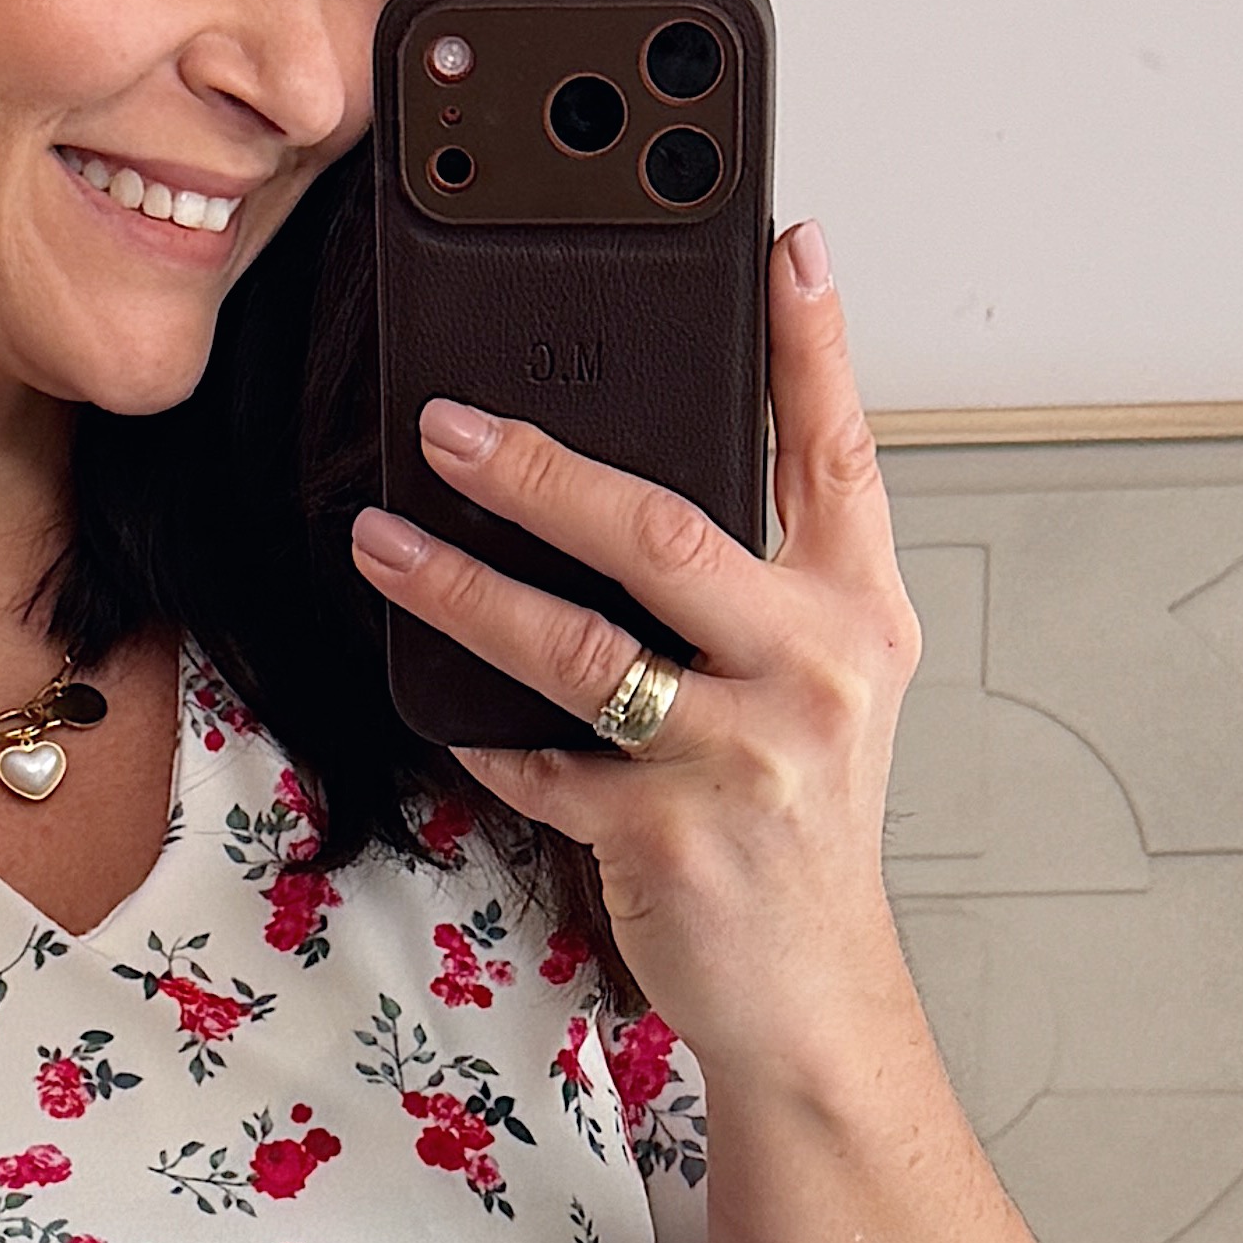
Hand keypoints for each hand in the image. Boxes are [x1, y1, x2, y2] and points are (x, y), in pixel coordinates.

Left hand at [347, 219, 921, 1073]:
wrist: (815, 999)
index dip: (811, 342)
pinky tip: (444, 707)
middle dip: (538, 469)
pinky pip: (542, 761)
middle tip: (448, 423)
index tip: (784, 244)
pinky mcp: (667, 834)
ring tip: (382, 543)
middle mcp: (814, 671)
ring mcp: (741, 755)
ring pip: (575, 646)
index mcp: (860, 614)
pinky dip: (486, 735)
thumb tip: (642, 476)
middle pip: (662, 531)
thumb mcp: (826, 692)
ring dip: (460, 588)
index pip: (836, 450)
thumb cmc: (801, 832)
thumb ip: (766, 584)